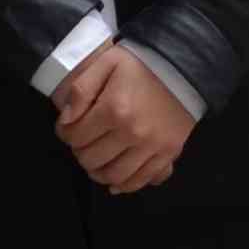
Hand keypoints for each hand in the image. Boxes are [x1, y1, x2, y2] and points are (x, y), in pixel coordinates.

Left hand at [53, 42, 194, 193]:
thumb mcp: (106, 63)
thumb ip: (81, 90)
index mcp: (113, 109)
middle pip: (92, 160)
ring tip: (96, 161)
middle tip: (82, 143)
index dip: (65, 134)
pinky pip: (141, 180)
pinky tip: (115, 179)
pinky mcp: (168, 153)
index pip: (76, 137)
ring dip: (98, 172)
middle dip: (80, 153)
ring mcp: (152, 146)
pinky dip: (125, 185)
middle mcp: (132, 132)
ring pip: (114, 176)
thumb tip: (66, 121)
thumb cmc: (141, 63)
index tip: (68, 128)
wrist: (182, 67)